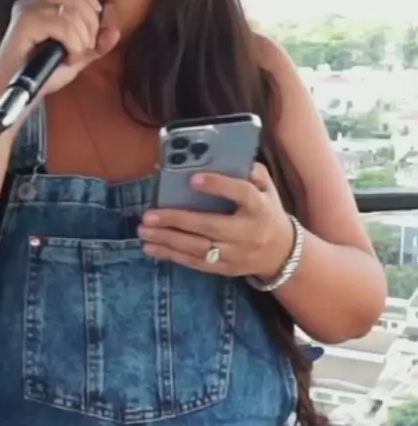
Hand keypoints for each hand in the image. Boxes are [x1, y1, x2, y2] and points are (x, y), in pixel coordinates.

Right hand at [0, 0, 120, 97]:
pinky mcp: (24, 23)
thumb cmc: (41, 74)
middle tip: (83, 50)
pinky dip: (74, 46)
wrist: (12, 92)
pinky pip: (63, 27)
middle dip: (90, 27)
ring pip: (72, 13)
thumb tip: (115, 32)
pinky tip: (68, 59)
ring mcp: (27, 9)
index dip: (89, 1)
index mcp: (42, 0)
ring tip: (74, 57)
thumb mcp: (76, 57)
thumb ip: (95, 45)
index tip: (92, 28)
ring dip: (82, 39)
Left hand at [139, 163, 294, 277]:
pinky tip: (151, 248)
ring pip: (198, 248)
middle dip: (177, 220)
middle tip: (149, 214)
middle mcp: (246, 232)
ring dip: (167, 240)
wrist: (281, 253)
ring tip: (144, 231)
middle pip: (210, 225)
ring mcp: (235, 253)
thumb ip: (252, 172)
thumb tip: (227, 156)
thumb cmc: (266, 212)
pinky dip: (171, 256)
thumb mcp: (267, 189)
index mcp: (259, 207)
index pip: (241, 194)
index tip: (193, 178)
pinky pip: (195, 263)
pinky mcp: (224, 269)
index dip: (219, 185)